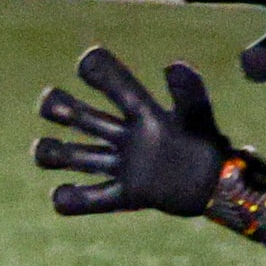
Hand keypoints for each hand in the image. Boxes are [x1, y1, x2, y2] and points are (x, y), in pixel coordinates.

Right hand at [33, 47, 227, 216]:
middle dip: (57, 105)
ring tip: (45, 152)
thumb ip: (188, 92)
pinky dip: (71, 200)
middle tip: (53, 106)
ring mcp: (122, 166)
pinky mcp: (125, 196)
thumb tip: (172, 65)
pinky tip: (61, 195)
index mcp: (141, 112)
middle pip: (79, 114)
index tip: (87, 65)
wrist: (220, 186)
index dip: (95, 69)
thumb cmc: (208, 145)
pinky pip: (92, 199)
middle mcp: (124, 136)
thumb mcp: (199, 117)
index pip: (113, 82)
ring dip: (51, 152)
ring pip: (74, 155)